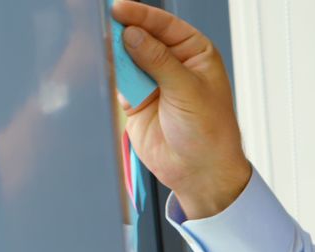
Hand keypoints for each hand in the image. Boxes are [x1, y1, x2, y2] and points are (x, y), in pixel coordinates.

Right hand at [112, 0, 250, 218]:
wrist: (200, 172)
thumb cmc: (210, 133)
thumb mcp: (187, 91)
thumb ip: (158, 61)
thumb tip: (132, 34)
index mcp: (196, 54)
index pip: (165, 25)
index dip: (141, 15)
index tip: (118, 9)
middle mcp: (174, 63)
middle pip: (141, 36)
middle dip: (123, 31)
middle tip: (104, 25)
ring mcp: (153, 81)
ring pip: (126, 57)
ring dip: (115, 55)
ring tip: (105, 51)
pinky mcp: (136, 100)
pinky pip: (118, 81)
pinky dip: (112, 78)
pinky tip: (111, 77)